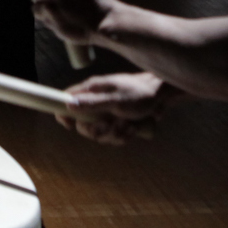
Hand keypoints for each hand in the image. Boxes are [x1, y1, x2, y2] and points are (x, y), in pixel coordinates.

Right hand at [57, 72, 171, 144]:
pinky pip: (114, 136)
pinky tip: (133, 128)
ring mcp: (108, 112)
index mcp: (92, 90)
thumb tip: (69, 104)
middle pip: (83, 125)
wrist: (163, 96)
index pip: (67, 99)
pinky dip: (124, 136)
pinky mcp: (119, 121)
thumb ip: (92, 103)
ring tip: (128, 125)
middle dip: (98, 131)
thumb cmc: (139, 93)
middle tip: (109, 126)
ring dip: (114, 134)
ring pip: (100, 133)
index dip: (64, 113)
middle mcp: (97, 101)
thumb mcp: (115, 100)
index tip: (70, 125)